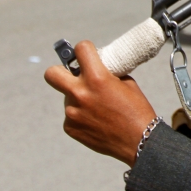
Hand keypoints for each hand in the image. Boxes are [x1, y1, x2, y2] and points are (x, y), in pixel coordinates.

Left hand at [44, 41, 156, 166]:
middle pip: (51, 73)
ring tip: (98, 108)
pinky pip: (71, 115)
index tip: (87, 54)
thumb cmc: (137, 110)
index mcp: (96, 78)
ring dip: (78, 97)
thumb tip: (96, 67)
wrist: (139, 141)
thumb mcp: (127, 83)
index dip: (85, 49)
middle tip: (73, 76)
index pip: (80, 49)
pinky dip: (81, 115)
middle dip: (60, 71)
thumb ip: (107, 73)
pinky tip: (96, 121)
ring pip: (67, 97)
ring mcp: (72, 112)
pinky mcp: (70, 127)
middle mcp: (80, 93)